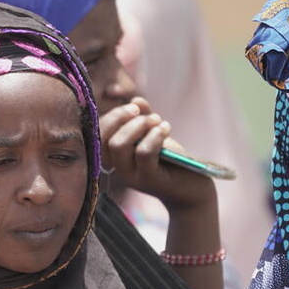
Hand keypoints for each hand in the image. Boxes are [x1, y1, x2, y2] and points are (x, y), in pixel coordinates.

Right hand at [98, 97, 216, 210]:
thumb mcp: (154, 136)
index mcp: (115, 157)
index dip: (112, 117)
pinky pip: (144, 153)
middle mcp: (118, 168)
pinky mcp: (149, 180)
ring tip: (158, 120)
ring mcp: (132, 176)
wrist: (191, 188)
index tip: (134, 107)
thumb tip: (136, 100)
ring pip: (119, 146)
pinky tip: (166, 128)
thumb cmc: (170, 161)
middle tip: (144, 113)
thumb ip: (144, 118)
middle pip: (105, 139)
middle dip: (122, 118)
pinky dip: (155, 135)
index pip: (98, 135)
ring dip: (138, 126)